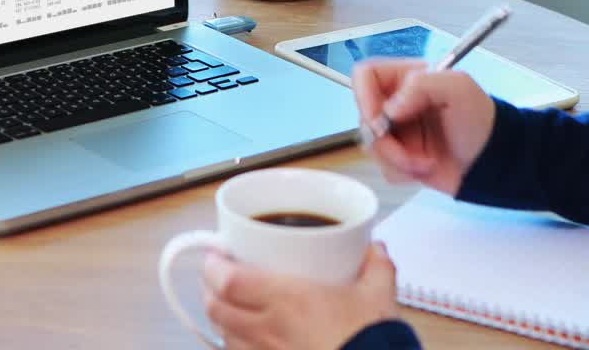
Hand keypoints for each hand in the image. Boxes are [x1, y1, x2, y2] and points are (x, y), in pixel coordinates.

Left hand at [201, 243, 399, 349]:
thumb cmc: (371, 340)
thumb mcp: (379, 295)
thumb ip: (376, 266)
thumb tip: (374, 249)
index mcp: (288, 299)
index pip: (228, 280)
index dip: (213, 266)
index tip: (216, 255)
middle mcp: (270, 329)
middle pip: (216, 308)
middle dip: (210, 290)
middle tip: (217, 277)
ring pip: (224, 336)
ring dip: (221, 319)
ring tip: (229, 306)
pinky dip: (236, 346)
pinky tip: (245, 340)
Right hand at [352, 59, 495, 195]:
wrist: (493, 162)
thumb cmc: (482, 120)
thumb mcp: (458, 89)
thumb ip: (422, 85)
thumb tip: (389, 109)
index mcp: (406, 78)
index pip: (365, 75)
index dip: (363, 97)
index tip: (379, 120)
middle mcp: (396, 103)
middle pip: (363, 117)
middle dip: (386, 141)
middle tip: (409, 152)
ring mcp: (396, 131)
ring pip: (371, 146)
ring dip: (398, 159)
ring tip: (427, 161)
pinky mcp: (399, 157)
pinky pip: (384, 167)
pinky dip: (404, 172)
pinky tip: (427, 167)